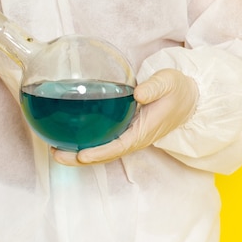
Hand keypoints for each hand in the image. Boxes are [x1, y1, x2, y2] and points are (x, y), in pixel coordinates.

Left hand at [52, 68, 198, 164]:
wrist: (187, 98)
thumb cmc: (177, 91)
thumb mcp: (168, 83)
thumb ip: (154, 87)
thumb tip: (137, 93)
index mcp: (143, 132)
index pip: (119, 147)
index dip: (100, 153)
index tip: (82, 156)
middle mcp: (133, 139)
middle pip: (103, 154)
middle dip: (79, 158)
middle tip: (56, 154)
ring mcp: (127, 136)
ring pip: (100, 150)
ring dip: (77, 153)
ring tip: (54, 149)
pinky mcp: (122, 130)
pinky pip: (101, 140)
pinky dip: (84, 141)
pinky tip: (66, 134)